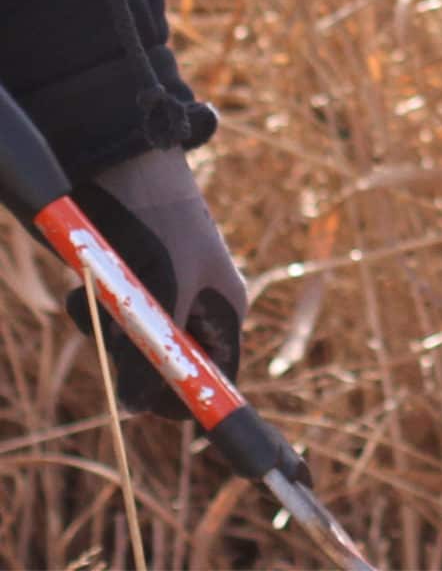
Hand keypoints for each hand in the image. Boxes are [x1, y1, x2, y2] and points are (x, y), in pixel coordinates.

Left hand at [63, 148, 248, 418]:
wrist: (118, 162)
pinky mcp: (125, 288)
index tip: (152, 410)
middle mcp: (194, 307)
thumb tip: (136, 410)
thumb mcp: (162, 291)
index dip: (188, 399)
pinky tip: (85, 288)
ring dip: (105, 332)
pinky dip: (91, 314)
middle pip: (165, 370)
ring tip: (96, 295)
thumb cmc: (158, 219)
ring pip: (129, 350)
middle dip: (133, 360)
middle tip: (117, 337)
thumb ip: (154, 352)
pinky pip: (106, 324)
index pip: (215, 377)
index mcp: (224, 308)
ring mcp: (158, 298)